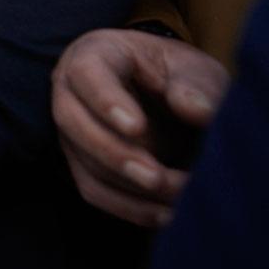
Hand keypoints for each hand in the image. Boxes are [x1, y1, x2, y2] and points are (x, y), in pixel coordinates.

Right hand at [51, 28, 229, 226]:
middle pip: (72, 121)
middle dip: (114, 153)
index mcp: (97, 53)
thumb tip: (194, 109)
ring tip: (178, 198)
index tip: (138, 127)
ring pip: (84, 162)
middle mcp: (71, 90)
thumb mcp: (195, 70)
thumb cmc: (180, 77)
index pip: (87, 72)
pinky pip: (95, 191)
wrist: (172, 100)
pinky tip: (166, 215)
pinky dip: (129, 208)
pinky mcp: (81, 163)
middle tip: (157, 177)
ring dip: (130, 186)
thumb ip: (197, 85)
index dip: (106, 101)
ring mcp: (72, 130)